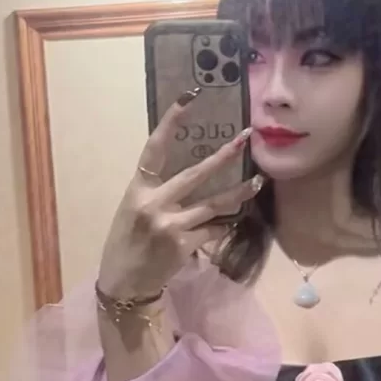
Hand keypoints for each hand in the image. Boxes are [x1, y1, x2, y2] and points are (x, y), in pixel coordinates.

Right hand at [97, 96, 260, 299]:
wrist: (124, 282)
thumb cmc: (126, 242)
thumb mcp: (133, 210)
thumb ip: (157, 191)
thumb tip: (192, 176)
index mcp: (138, 188)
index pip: (155, 147)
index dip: (171, 121)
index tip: (189, 98)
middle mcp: (154, 203)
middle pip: (195, 174)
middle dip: (223, 155)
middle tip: (245, 138)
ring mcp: (171, 225)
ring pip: (214, 204)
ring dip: (239, 192)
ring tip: (257, 181)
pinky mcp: (184, 245)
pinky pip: (214, 229)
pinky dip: (225, 224)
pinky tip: (236, 218)